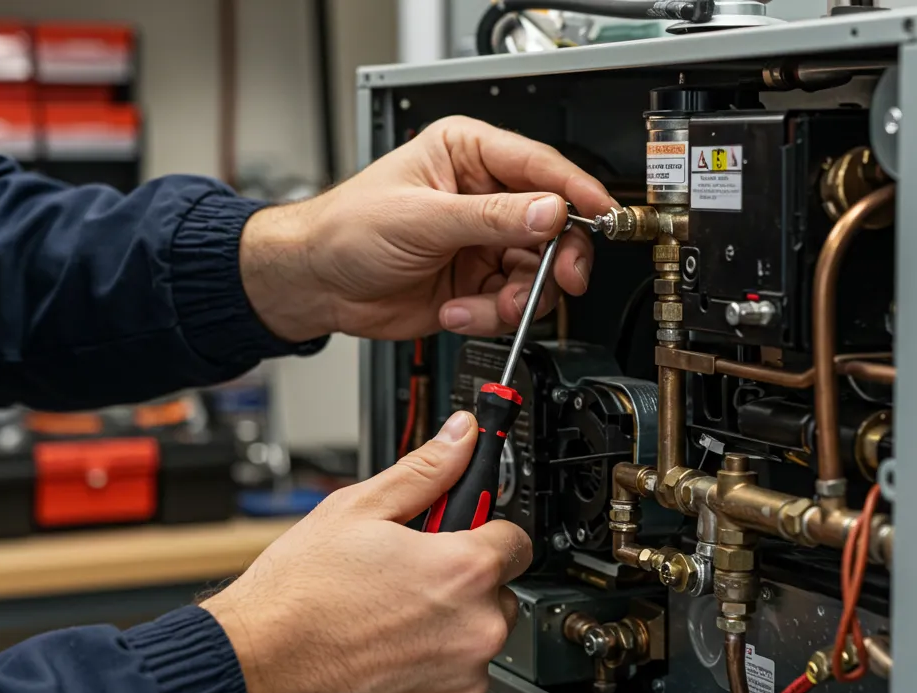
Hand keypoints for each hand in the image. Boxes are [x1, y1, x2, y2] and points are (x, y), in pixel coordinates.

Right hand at [202, 411, 531, 692]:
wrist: (256, 669)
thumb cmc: (297, 595)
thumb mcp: (357, 508)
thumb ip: (425, 471)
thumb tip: (460, 438)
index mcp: (464, 570)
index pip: (516, 540)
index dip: (483, 532)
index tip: (461, 536)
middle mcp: (475, 629)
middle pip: (496, 595)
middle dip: (460, 585)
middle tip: (406, 580)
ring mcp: (462, 680)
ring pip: (473, 643)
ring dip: (445, 632)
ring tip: (386, 621)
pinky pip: (453, 685)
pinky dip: (428, 674)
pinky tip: (384, 656)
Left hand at [240, 115, 616, 340]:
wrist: (315, 284)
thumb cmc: (346, 228)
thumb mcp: (422, 217)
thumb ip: (490, 217)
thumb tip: (549, 211)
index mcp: (468, 154)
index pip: (539, 166)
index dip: (575, 192)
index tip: (601, 215)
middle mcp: (483, 196)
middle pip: (551, 225)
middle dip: (555, 258)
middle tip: (559, 279)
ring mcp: (481, 242)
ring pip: (535, 271)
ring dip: (517, 296)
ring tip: (487, 305)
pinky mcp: (476, 283)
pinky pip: (510, 302)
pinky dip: (490, 314)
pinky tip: (459, 311)